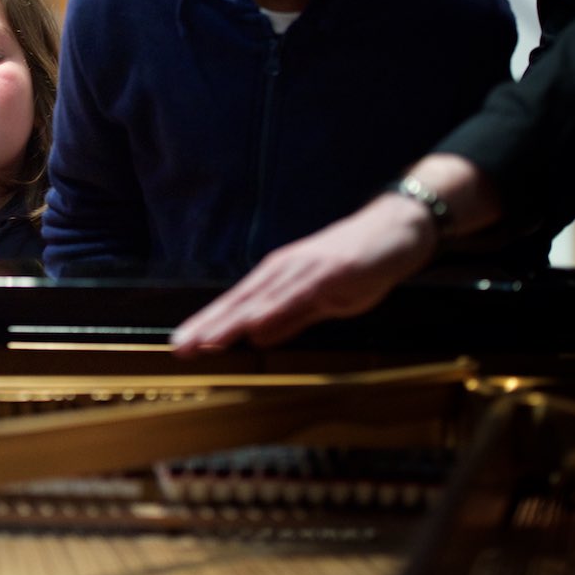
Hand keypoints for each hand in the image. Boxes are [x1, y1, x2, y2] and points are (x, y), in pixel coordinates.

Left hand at [171, 192, 439, 353]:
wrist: (396, 227)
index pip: (236, 306)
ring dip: (231, 322)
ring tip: (205, 341)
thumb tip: (257, 338)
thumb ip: (290, 318)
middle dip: (207, 326)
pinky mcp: (330, 270)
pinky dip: (274, 311)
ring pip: (261, 299)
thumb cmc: (358, 263)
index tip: (182, 345)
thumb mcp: (322, 301)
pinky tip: (255, 325)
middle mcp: (283, 270)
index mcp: (278, 278)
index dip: (208, 326)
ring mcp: (304, 268)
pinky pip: (297, 295)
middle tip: (178, 347)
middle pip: (239, 302)